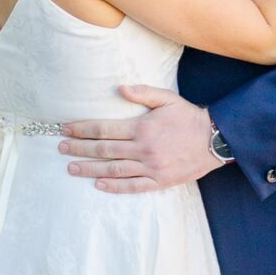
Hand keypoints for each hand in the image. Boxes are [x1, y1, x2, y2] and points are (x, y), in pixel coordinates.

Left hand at [59, 88, 223, 192]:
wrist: (214, 140)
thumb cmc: (189, 117)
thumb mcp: (167, 98)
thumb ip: (143, 93)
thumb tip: (120, 88)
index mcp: (142, 127)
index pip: (104, 129)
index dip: (82, 129)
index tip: (66, 129)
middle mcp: (143, 148)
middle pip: (104, 150)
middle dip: (79, 148)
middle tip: (61, 148)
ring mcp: (150, 166)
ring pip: (113, 169)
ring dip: (89, 169)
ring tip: (71, 167)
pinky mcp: (159, 180)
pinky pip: (132, 186)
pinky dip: (114, 186)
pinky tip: (98, 184)